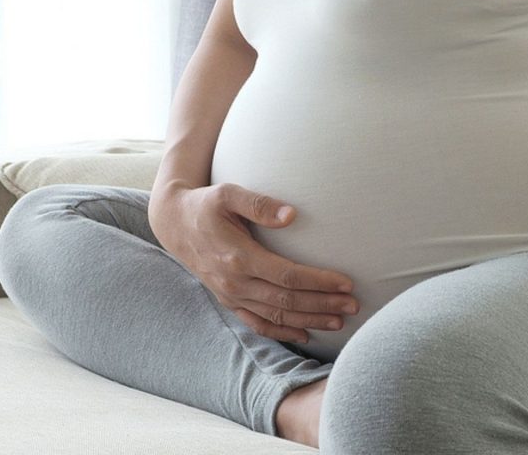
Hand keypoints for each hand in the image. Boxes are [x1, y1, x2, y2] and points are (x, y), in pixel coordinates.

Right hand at [151, 182, 359, 343]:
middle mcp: (235, 282)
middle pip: (287, 299)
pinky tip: (305, 334)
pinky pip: (257, 324)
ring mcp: (231, 295)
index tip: (346, 283)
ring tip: (340, 321)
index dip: (319, 281)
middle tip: (354, 305)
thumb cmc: (205, 204)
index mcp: (239, 257)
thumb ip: (259, 203)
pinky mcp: (228, 300)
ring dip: (310, 320)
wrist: (174, 224)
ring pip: (276, 315)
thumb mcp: (227, 194)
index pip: (288, 275)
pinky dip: (282, 332)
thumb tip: (292, 214)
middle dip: (323, 304)